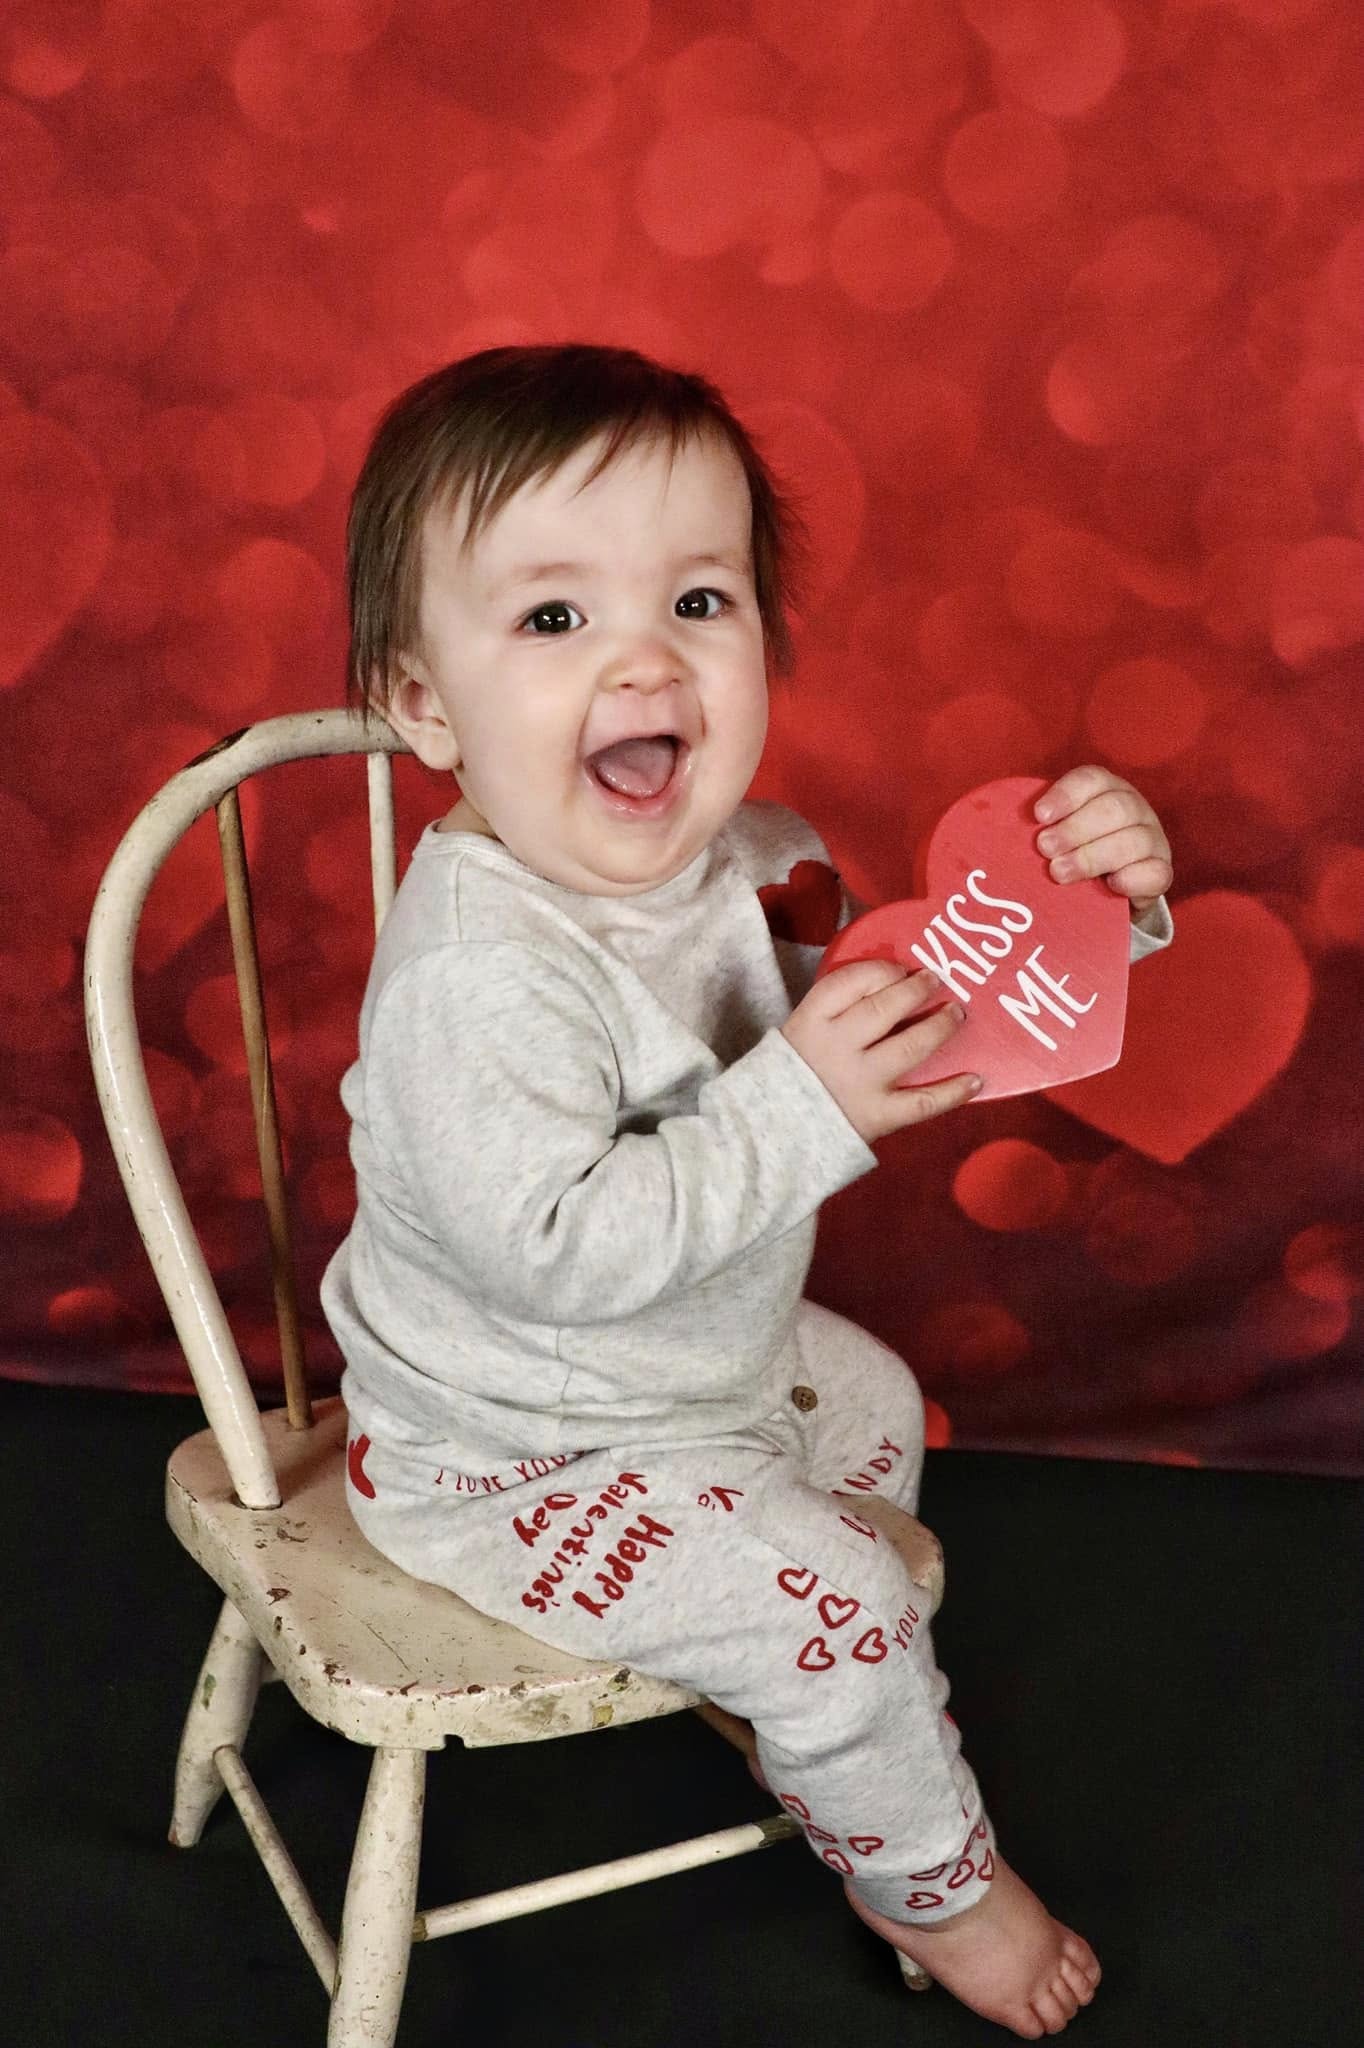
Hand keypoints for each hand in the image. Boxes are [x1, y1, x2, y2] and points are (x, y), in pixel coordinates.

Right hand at [783, 961, 980, 1143]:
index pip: (852, 981)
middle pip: (884, 1008)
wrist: (778, 1132)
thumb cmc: (797, 1072)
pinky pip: (923, 1101)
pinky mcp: (878, 1115)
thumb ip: (837, 1010)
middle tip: (937, 980)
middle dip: (917, 990)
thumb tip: (893, 983)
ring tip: (957, 1015)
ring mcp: (860, 1082)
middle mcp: (836, 1047)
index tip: (901, 970)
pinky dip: (953, 1092)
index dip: (883, 970)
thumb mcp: (803, 1030)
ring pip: (910, 1047)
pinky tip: (975, 1080)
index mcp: (811, 1021)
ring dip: (940, 1027)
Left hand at [1033, 766, 1172, 920]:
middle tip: (1044, 849)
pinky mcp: (1161, 872)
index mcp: (1106, 791)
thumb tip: (996, 836)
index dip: (1066, 795)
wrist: (1108, 894)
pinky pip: (1156, 872)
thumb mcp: (1055, 837)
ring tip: (1060, 873)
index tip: (1039, 816)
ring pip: (1134, 840)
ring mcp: (1152, 840)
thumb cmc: (1073, 855)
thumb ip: (1039, 829)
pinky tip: (1110, 885)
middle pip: (1114, 808)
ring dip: (1093, 856)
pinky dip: (1133, 878)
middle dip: (1075, 829)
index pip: (1092, 779)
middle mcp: (1133, 810)